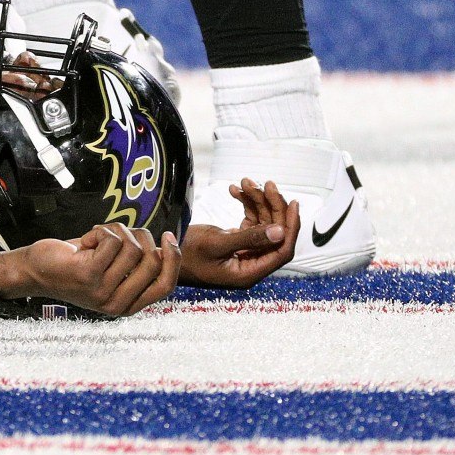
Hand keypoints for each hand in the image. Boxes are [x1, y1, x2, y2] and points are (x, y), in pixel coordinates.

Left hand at [0, 224, 180, 315]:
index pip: (164, 286)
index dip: (174, 261)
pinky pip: (112, 240)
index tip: (170, 238)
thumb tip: (164, 248)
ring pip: (132, 247)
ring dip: (115, 232)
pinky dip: (99, 231)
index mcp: (126, 306)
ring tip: (96, 239)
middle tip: (118, 232)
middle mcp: (116, 304)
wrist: (34, 271)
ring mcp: (102, 291)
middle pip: (151, 262)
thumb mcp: (109, 272)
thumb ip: (134, 266)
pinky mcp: (88, 274)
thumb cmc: (72, 266)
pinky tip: (85, 241)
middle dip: (140, 236)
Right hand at [179, 179, 299, 289]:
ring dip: (256, 201)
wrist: (162, 256)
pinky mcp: (234, 243)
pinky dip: (244, 205)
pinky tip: (234, 190)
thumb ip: (249, 238)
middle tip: (266, 184)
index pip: (281, 250)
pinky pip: (248, 221)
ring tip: (245, 182)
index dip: (290, 226)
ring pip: (261, 224)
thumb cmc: (184, 255)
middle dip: (271, 207)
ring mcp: (242, 252)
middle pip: (273, 233)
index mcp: (249, 272)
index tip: (292, 203)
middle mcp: (249, 264)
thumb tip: (280, 231)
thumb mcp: (216, 244)